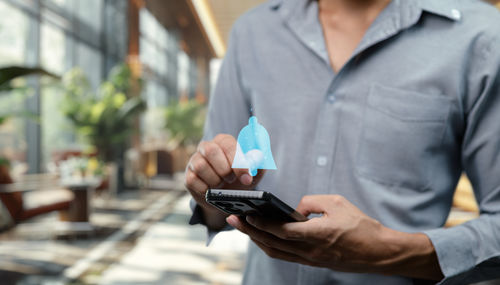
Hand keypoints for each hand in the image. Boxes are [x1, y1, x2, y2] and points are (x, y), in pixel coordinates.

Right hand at [185, 134, 264, 228]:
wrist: (227, 198)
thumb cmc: (240, 179)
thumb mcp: (254, 172)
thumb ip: (259, 164)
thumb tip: (260, 159)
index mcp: (224, 141)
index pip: (229, 145)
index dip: (238, 162)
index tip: (246, 177)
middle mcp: (207, 147)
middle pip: (211, 150)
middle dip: (224, 169)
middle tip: (231, 179)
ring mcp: (195, 161)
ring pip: (201, 166)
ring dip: (215, 180)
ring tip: (221, 185)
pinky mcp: (188, 176)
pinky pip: (193, 181)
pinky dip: (205, 189)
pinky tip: (212, 191)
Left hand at [227, 195, 442, 279]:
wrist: (379, 252)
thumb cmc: (361, 225)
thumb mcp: (337, 202)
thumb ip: (311, 202)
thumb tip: (295, 208)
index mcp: (317, 235)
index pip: (282, 231)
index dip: (262, 224)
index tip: (247, 215)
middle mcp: (310, 251)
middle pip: (272, 243)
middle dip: (250, 231)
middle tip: (234, 220)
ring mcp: (311, 259)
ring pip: (276, 252)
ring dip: (257, 240)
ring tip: (244, 227)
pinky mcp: (313, 262)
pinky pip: (285, 256)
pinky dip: (270, 246)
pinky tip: (263, 237)